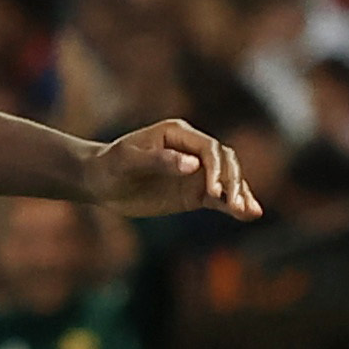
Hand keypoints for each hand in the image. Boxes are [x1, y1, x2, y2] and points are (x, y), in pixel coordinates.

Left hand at [82, 117, 260, 219]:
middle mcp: (191, 150)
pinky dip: (233, 205)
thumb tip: (193, 165)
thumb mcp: (127, 162)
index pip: (209, 149)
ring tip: (248, 212)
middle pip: (225, 162)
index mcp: (178, 134)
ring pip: (227, 179)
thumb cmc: (109, 166)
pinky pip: (219, 198)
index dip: (215, 169)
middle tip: (231, 205)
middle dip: (232, 182)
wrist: (99, 181)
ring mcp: (194, 172)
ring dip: (239, 194)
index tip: (212, 191)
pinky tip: (249, 214)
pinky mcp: (193, 193)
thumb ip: (159, 161)